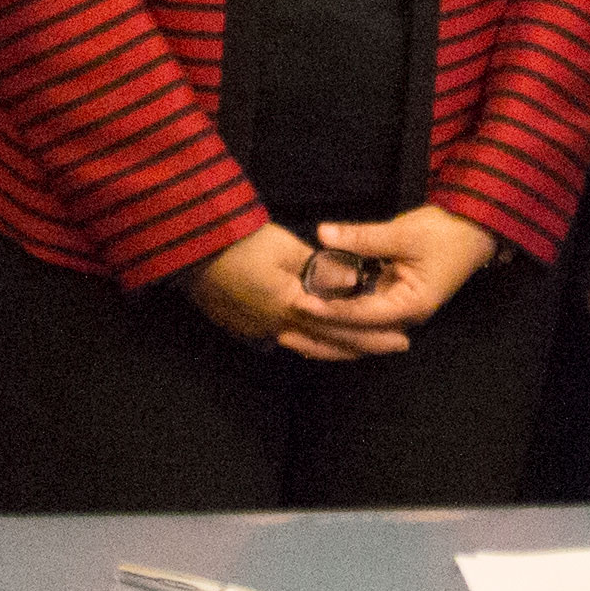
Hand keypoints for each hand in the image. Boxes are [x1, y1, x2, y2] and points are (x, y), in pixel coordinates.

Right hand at [187, 225, 397, 361]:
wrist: (188, 249)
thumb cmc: (237, 240)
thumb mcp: (284, 246)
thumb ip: (320, 268)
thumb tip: (353, 283)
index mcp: (288, 306)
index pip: (341, 326)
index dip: (372, 334)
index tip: (401, 336)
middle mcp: (274, 326)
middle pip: (327, 343)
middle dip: (362, 346)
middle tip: (394, 347)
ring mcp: (256, 331)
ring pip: (304, 347)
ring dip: (335, 350)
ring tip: (361, 350)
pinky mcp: (242, 327)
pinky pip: (282, 342)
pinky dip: (307, 344)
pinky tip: (316, 342)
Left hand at [307, 206, 497, 337]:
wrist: (475, 229)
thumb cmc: (447, 233)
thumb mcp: (405, 232)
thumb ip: (363, 237)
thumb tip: (323, 234)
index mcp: (411, 306)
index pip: (363, 315)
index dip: (331, 310)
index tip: (301, 303)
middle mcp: (404, 316)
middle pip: (358, 332)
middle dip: (322, 330)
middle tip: (286, 324)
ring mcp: (398, 309)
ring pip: (358, 327)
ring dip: (327, 327)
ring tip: (291, 327)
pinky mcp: (392, 299)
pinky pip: (361, 312)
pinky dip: (338, 312)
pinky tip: (312, 311)